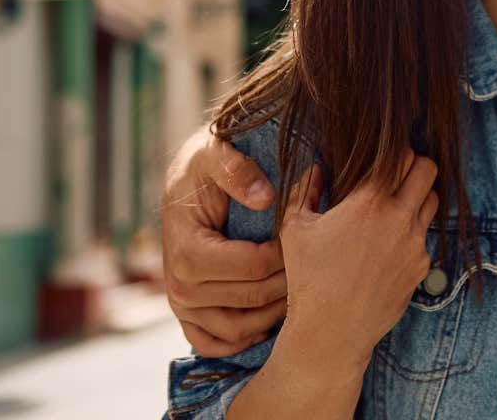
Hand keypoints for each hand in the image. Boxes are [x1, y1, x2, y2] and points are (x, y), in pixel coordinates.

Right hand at [162, 131, 285, 355]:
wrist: (183, 184)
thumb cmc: (204, 168)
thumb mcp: (216, 153)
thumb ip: (237, 171)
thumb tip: (265, 198)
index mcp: (188, 251)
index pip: (253, 267)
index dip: (287, 255)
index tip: (306, 235)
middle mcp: (180, 286)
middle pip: (252, 298)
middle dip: (288, 282)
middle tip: (316, 263)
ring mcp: (182, 306)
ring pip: (238, 328)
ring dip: (273, 314)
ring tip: (300, 289)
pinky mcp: (187, 316)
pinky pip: (214, 343)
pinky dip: (243, 341)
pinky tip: (269, 322)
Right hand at [272, 155, 440, 372]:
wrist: (332, 331)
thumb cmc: (308, 279)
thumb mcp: (294, 228)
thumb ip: (304, 189)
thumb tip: (317, 168)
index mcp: (369, 202)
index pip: (401, 155)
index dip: (393, 152)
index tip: (382, 159)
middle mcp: (399, 218)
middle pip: (428, 170)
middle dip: (414, 167)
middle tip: (396, 175)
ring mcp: (414, 243)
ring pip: (433, 201)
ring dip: (418, 197)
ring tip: (394, 207)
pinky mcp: (421, 266)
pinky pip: (425, 237)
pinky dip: (413, 232)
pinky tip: (390, 244)